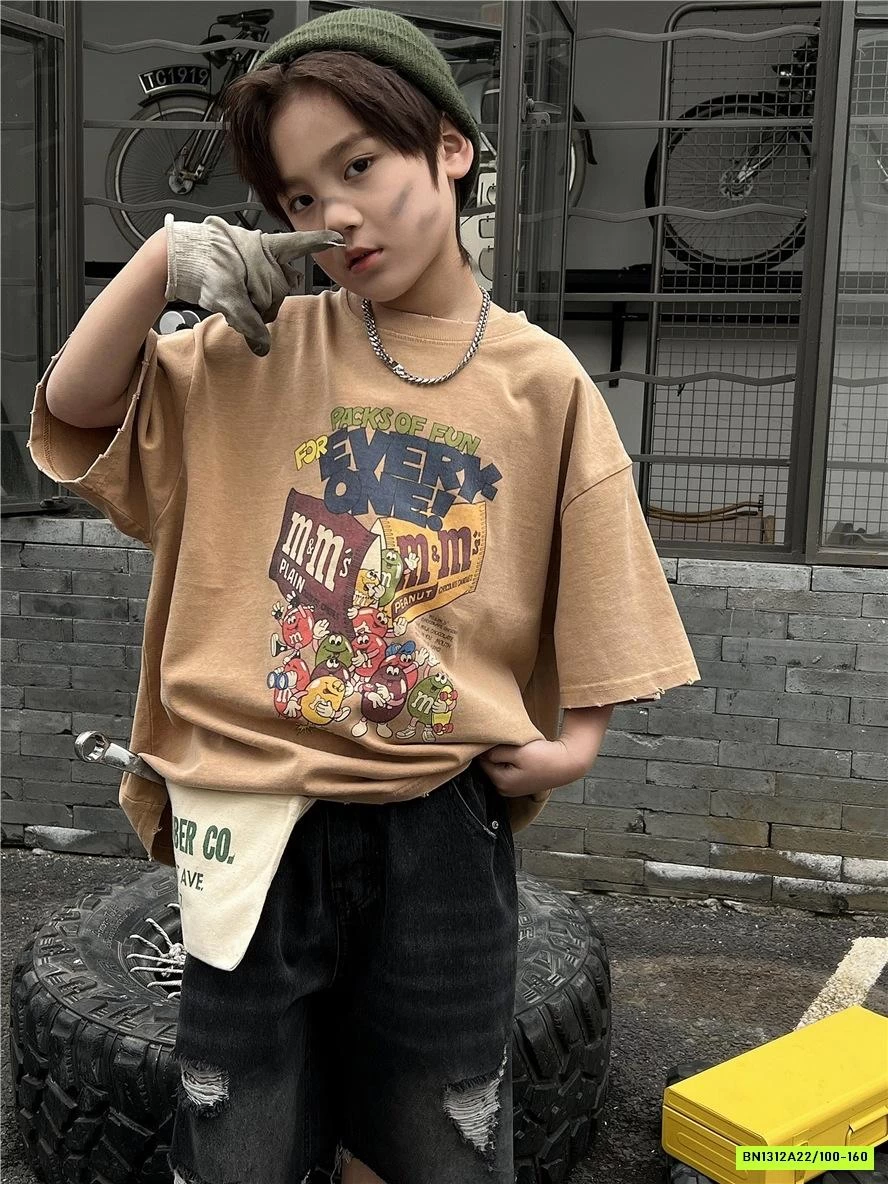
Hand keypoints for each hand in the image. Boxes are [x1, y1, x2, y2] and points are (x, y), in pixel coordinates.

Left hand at [163, 214, 344, 356]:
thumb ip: (251, 326)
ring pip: (272, 290)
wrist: (180, 258)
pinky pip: (264, 280)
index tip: (339, 241)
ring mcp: (258, 257)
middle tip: (243, 312)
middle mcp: (266, 251)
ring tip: (238, 306)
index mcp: (266, 251)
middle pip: (280, 287)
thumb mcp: (230, 301)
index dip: (319, 243)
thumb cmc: (204, 269)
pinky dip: (280, 280)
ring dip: (259, 302)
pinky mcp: (248, 264)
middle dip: (264, 304)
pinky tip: (293, 271)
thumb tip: (264, 348)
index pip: (299, 246)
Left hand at [477, 739, 579, 797]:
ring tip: (516, 749)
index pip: (481, 761)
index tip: (495, 738)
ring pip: (498, 767)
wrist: (566, 764)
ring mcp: (512, 789)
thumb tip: (480, 752)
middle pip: (489, 766)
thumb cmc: (544, 758)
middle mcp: (504, 789)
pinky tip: (520, 755)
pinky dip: (511, 762)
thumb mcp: (517, 751)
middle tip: (507, 742)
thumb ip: (495, 753)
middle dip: (494, 753)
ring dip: (503, 757)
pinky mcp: (520, 784)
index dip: (486, 747)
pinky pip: (508, 770)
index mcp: (501, 782)